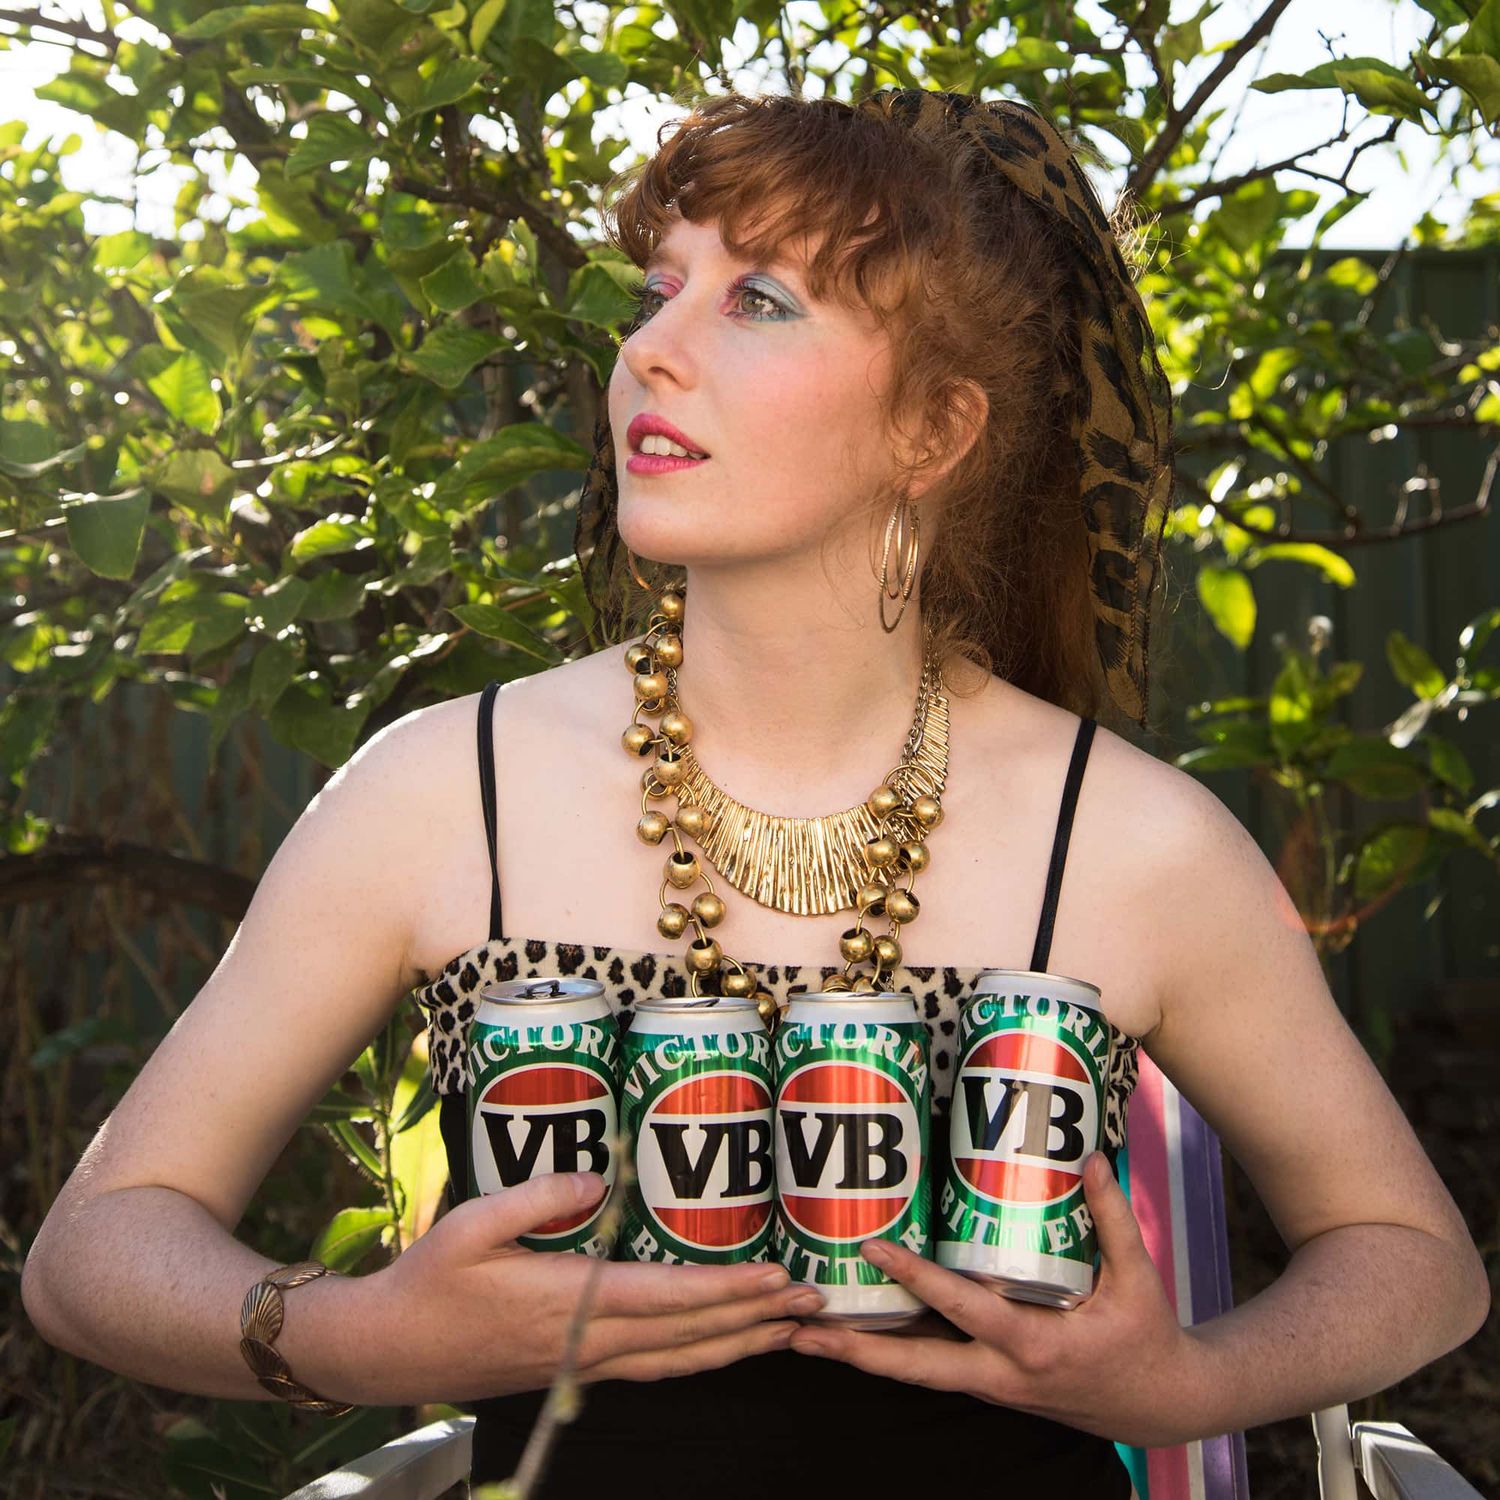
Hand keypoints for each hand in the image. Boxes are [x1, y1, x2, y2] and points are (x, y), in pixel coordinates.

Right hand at [357, 1172, 821, 1404]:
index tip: (776, 1279)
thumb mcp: (470, 1225)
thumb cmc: (427, 1283)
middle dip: (756, 1320)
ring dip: (739, 1345)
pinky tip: (721, 1347)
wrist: (386, 1352)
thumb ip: (535, 1197)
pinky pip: (654, 1367)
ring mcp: (582, 1364)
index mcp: (567, 1304)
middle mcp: (585, 1343)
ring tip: (788, 1331)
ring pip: (678, 1361)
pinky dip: (699, 1357)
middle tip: (814, 1304)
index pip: (666, 1300)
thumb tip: (597, 1178)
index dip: (727, 1292)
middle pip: (689, 1337)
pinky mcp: (574, 1369)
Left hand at [788, 1152, 1212, 1447]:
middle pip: (913, 1367)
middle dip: (854, 1351)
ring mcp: (992, 1384)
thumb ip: (1113, 1216)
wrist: (1162, 1405)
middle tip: (798, 1329)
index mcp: (1035, 1346)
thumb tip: (1088, 1155)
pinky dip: (891, 1353)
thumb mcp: (1139, 1278)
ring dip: (860, 1356)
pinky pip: (931, 1368)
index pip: (963, 1310)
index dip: (917, 1279)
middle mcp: (1002, 1374)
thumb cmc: (1147, 1338)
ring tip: (802, 1334)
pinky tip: (857, 1331)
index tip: (873, 1247)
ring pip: (913, 1374)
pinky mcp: (989, 1382)